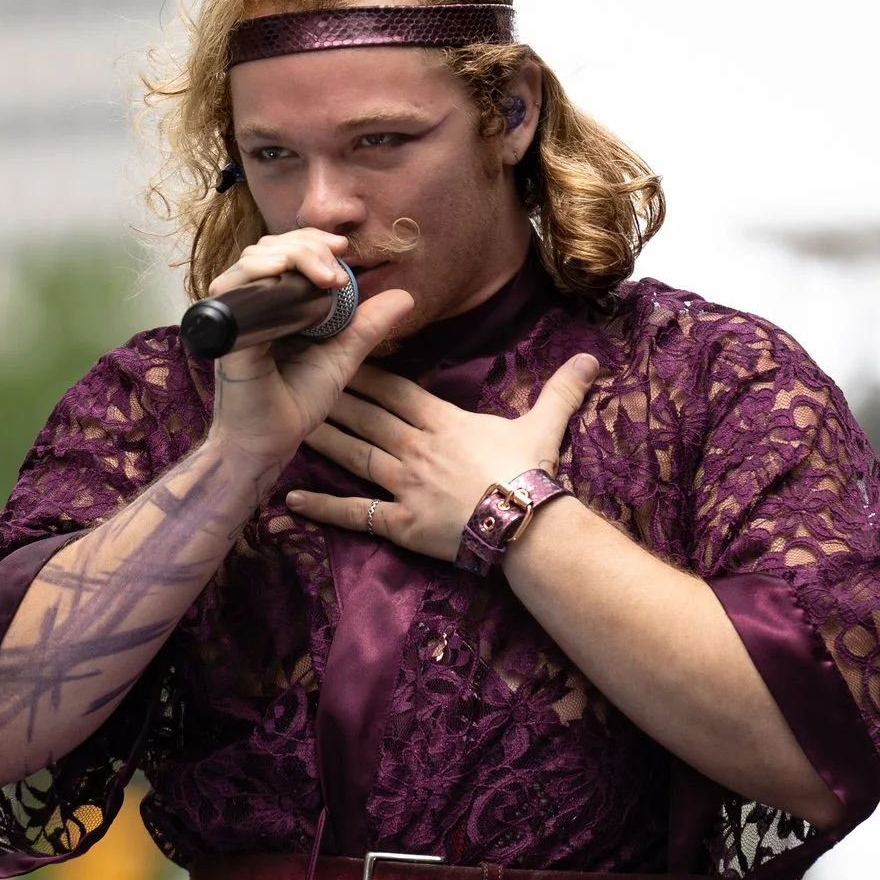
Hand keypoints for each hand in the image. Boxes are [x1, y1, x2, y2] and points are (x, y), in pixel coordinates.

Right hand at [200, 228, 417, 481]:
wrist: (268, 442)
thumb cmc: (296, 402)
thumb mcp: (342, 356)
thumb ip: (368, 325)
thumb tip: (406, 295)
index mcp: (275, 304)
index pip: (287, 252)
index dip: (313, 243)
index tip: (344, 248)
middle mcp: (251, 304)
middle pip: (270, 247)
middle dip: (308, 245)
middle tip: (337, 267)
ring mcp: (235, 315)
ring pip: (254, 259)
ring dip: (292, 254)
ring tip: (325, 276)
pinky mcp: (225, 329)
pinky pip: (233, 287)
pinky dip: (259, 272)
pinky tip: (285, 274)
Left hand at [282, 353, 601, 560]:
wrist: (530, 527)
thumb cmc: (535, 476)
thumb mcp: (546, 426)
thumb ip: (561, 390)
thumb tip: (592, 359)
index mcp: (445, 422)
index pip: (396, 390)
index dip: (363, 370)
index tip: (336, 353)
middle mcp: (418, 449)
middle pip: (366, 417)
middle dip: (330, 395)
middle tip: (296, 377)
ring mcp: (405, 486)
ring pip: (354, 455)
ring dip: (321, 438)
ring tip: (288, 422)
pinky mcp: (400, 524)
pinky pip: (355, 513)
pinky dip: (323, 507)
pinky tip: (291, 500)